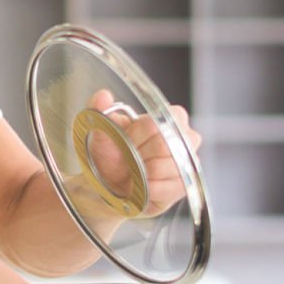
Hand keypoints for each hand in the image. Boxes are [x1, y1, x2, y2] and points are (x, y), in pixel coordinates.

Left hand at [85, 89, 200, 217]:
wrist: (105, 187)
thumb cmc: (108, 155)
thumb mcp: (98, 131)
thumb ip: (97, 109)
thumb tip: (103, 95)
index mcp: (166, 119)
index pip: (166, 119)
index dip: (141, 133)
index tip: (127, 139)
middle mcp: (183, 138)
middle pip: (166, 144)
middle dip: (139, 154)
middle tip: (127, 158)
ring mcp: (186, 162)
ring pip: (170, 165)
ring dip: (144, 172)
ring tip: (134, 173)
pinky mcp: (184, 185)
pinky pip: (173, 186)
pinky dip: (152, 188)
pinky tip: (142, 187)